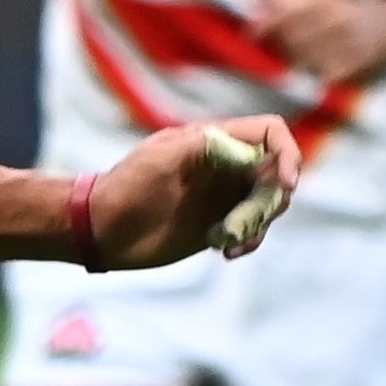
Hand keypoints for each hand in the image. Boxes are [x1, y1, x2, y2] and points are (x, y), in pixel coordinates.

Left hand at [86, 115, 300, 267]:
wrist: (97, 229)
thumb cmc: (125, 188)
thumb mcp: (163, 158)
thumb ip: (206, 147)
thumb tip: (251, 150)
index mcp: (214, 140)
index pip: (270, 133)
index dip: (287, 154)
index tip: (284, 185)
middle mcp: (224, 166)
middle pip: (276, 172)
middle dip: (272, 199)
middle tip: (245, 223)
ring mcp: (221, 196)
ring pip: (267, 204)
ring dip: (259, 224)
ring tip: (228, 243)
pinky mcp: (216, 225)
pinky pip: (250, 229)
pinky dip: (248, 240)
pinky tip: (226, 252)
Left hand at [250, 0, 385, 86]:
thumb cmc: (342, 11)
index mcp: (328, 0)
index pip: (292, 11)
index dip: (268, 22)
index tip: (249, 33)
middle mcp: (339, 19)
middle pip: (294, 38)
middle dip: (282, 44)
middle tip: (283, 44)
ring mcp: (349, 42)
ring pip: (305, 58)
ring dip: (296, 60)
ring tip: (307, 52)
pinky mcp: (355, 64)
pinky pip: (322, 75)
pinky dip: (314, 75)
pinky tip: (319, 69)